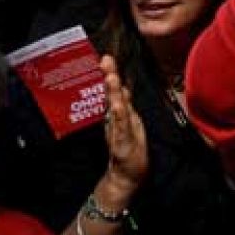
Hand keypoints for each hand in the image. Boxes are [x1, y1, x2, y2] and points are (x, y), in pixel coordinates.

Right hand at [98, 55, 148, 193]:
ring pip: (117, 108)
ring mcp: (118, 130)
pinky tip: (118, 106)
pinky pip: (122, 127)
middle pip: (113, 95)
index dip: (112, 74)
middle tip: (105, 60)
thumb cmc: (128, 149)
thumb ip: (124, 106)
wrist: (124, 177)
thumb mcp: (129, 124)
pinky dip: (120, 116)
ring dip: (113, 93)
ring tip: (111, 77)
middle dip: (110, 77)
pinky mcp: (122, 143)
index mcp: (120, 114)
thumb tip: (121, 87)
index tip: (107, 58)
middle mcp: (116, 120)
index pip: (116, 90)